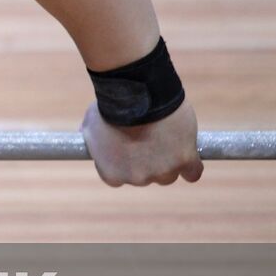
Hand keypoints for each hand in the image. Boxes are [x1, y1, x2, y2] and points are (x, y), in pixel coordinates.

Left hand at [81, 98, 202, 186]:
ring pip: (169, 174)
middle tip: (149, 138)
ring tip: (167, 139)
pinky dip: (192, 166)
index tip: (130, 149)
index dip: (127, 162)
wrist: (137, 96)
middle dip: (148, 161)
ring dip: (170, 161)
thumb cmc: (111, 107)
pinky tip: (190, 157)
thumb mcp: (91, 123)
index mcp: (112, 174)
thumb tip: (82, 136)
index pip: (121, 176)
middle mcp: (137, 179)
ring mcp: (162, 171)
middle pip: (147, 176)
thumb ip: (90, 136)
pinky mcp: (185, 161)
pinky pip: (193, 173)